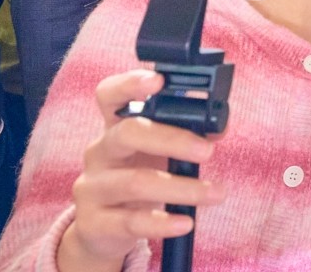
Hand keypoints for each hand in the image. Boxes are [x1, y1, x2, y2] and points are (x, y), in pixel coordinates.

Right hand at [57, 70, 225, 271]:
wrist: (105, 230)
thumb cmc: (140, 176)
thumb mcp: (160, 152)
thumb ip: (189, 134)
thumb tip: (219, 126)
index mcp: (116, 126)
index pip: (110, 94)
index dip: (130, 83)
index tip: (158, 80)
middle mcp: (99, 151)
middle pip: (127, 132)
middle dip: (172, 139)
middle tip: (208, 151)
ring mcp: (91, 187)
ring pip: (135, 182)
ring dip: (183, 188)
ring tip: (215, 193)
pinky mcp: (92, 222)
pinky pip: (130, 221)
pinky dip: (163, 222)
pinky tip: (185, 222)